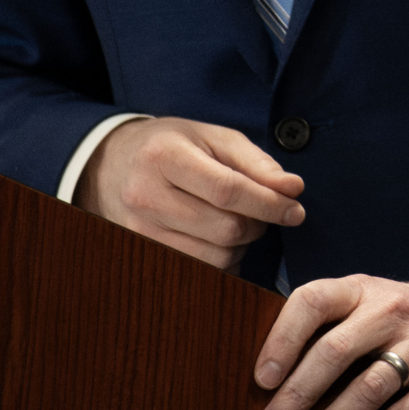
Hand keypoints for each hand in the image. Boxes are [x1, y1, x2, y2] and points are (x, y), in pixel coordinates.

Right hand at [74, 116, 304, 268]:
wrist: (112, 165)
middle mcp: (146, 196)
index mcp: (165, 156)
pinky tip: (217, 238)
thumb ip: (257, 162)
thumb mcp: (214, 138)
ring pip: (214, 256)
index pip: (228, 190)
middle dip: (257, 224)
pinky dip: (221, 259)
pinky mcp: (142, 254)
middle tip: (261, 211)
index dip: (269, 203)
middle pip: (225, 228)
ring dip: (240, 245)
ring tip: (235, 221)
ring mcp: (140, 231)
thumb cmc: (172, 147)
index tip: (296, 209)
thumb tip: (292, 189)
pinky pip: (199, 271)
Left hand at [254, 275, 408, 409]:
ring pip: (369, 389)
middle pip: (336, 351)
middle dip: (297, 396)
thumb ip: (326, 325)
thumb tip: (266, 375)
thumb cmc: (399, 322)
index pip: (314, 300)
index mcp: (363, 289)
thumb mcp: (364, 306)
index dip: (282, 339)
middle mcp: (395, 308)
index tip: (262, 380)